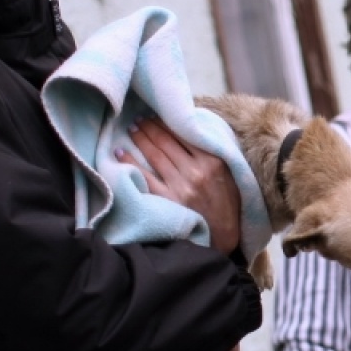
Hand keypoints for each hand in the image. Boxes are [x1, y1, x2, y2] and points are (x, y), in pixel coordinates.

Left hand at [119, 118, 240, 253]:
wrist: (225, 236)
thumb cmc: (228, 203)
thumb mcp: (230, 174)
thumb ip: (214, 154)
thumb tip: (193, 131)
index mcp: (213, 161)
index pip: (184, 134)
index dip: (167, 122)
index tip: (157, 114)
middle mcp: (196, 171)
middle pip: (166, 142)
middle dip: (150, 127)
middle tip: (139, 118)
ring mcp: (180, 186)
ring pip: (155, 155)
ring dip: (140, 138)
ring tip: (132, 129)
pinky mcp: (168, 200)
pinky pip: (144, 177)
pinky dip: (130, 162)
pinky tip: (120, 152)